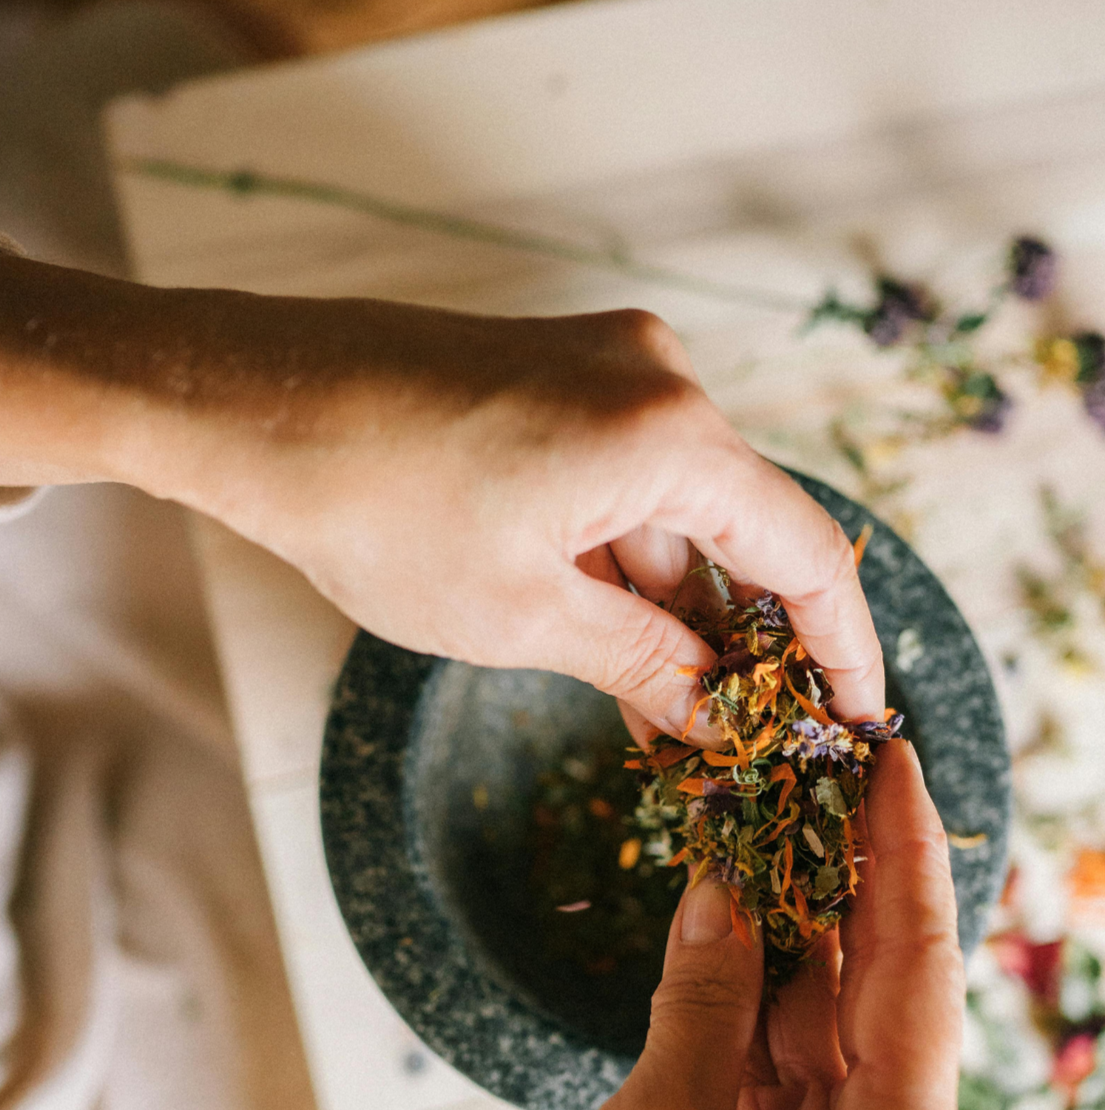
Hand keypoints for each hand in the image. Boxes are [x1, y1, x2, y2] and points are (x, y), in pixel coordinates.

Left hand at [0, 257, 883, 738]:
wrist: (246, 402)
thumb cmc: (374, 506)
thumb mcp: (524, 618)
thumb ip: (647, 666)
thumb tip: (720, 716)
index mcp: (670, 433)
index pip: (805, 553)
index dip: (842, 648)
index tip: (854, 717)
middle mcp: (658, 381)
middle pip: (743, 533)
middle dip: (743, 643)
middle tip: (744, 739)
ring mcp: (606, 370)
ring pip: (676, 516)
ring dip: (675, 613)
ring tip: (669, 719)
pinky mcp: (557, 378)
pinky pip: (625, 485)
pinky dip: (625, 566)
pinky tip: (618, 648)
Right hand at [490, 739, 963, 1109]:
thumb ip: (705, 997)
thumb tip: (724, 888)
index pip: (920, 974)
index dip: (907, 855)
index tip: (898, 760)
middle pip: (883, 989)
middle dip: (852, 879)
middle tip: (828, 771)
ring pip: (830, 1018)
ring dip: (795, 931)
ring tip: (773, 821)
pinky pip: (785, 1059)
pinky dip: (755, 994)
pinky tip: (732, 918)